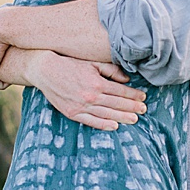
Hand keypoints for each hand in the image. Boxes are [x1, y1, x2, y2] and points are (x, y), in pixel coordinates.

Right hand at [27, 52, 147, 130]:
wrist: (45, 71)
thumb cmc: (70, 65)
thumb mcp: (92, 63)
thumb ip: (111, 71)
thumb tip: (127, 80)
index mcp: (97, 83)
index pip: (121, 91)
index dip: (134, 95)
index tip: (143, 97)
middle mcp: (91, 96)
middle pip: (117, 104)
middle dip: (132, 107)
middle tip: (144, 109)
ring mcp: (81, 106)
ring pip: (107, 114)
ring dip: (122, 117)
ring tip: (135, 119)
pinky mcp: (72, 113)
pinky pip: (91, 121)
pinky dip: (104, 125)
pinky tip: (115, 126)